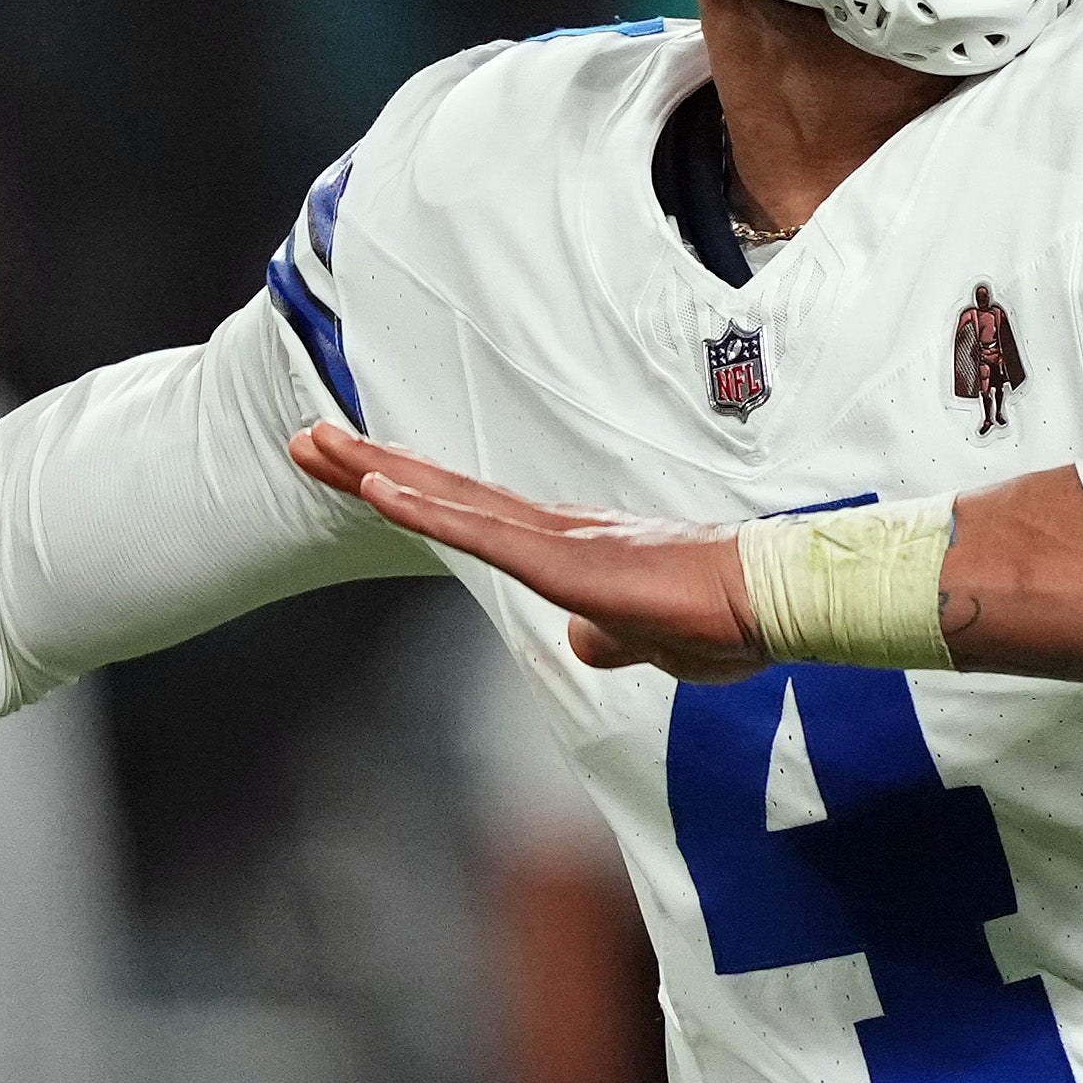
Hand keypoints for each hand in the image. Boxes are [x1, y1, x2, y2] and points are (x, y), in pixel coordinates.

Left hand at [288, 423, 766, 681]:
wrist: (775, 604)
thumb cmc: (728, 622)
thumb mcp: (652, 644)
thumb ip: (611, 640)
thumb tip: (582, 645)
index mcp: (572, 551)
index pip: (473, 517)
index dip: (414, 494)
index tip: (358, 472)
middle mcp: (554, 533)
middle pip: (445, 493)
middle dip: (372, 467)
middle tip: (306, 437)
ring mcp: (557, 542)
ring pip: (449, 500)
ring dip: (376, 473)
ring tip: (314, 445)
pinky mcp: (567, 562)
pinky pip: (481, 534)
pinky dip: (424, 511)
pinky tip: (377, 490)